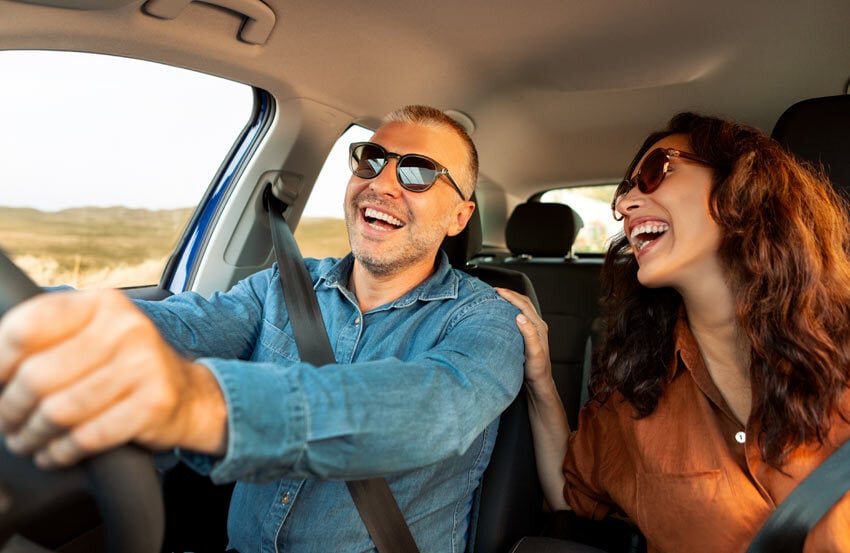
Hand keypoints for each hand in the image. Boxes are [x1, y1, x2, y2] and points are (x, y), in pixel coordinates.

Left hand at [0, 289, 225, 467]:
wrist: (189, 393)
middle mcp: (126, 327)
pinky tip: (55, 452)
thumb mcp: (94, 335)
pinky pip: (87, 436)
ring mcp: (144, 364)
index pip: (27, 328)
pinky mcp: (153, 403)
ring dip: (33, 435)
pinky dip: (62, 452)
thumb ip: (49, 338)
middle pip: (38, 377)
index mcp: (102, 303)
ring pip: (59, 411)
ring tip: (27, 440)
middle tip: (7, 421)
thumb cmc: (127, 366)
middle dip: (10, 409)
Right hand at [496, 288, 552, 386]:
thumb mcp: (534, 354)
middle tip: (495, 291)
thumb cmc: (537, 371)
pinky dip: (510, 309)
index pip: (523, 305)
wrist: (540, 383)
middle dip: (510, 294)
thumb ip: (529, 335)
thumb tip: (520, 316)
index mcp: (539, 327)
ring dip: (511, 300)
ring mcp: (534, 330)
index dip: (510, 296)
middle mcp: (537, 326)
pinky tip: (502, 313)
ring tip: (497, 297)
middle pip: (524, 303)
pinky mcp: (528, 335)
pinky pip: (519, 316)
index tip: (497, 291)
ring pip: (522, 308)